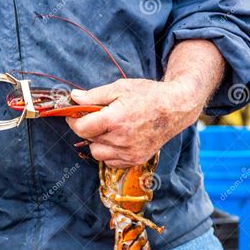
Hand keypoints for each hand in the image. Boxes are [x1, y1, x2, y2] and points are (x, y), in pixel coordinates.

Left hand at [66, 78, 204, 167]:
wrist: (176, 108)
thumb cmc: (148, 94)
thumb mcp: (119, 87)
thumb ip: (93, 96)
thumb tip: (73, 98)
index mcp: (114, 120)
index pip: (81, 128)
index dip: (73, 121)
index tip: (73, 115)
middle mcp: (121, 139)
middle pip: (88, 140)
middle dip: (88, 128)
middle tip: (96, 118)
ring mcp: (129, 152)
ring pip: (98, 153)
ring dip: (97, 142)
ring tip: (109, 129)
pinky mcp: (136, 160)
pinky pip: (111, 161)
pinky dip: (109, 152)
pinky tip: (117, 138)